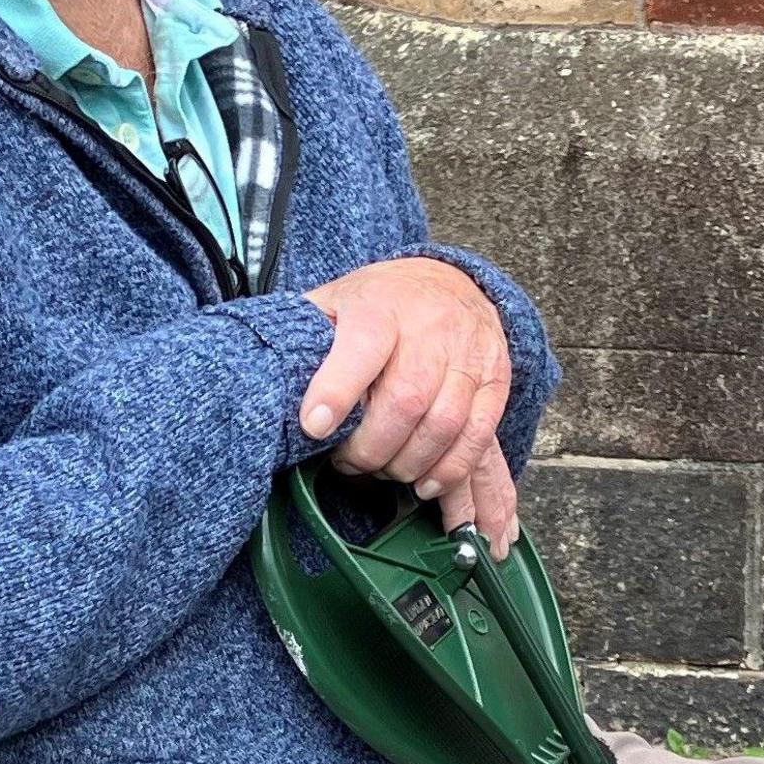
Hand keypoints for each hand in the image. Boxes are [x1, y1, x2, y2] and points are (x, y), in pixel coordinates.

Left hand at [300, 258, 518, 541]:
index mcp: (380, 306)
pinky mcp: (496, 378)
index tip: (313, 426)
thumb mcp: (335, 302)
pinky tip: (425, 483)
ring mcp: (469, 353)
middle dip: (371, 446)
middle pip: (406, 399)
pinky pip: (478, 434)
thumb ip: (308, 338)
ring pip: (444, 423)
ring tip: (382, 472)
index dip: (337, 389)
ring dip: (408, 463)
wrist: (447, 280)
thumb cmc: (378, 304)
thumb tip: (266, 381)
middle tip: (347, 463)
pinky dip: (451, 468)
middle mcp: (430, 327)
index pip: (361, 346)